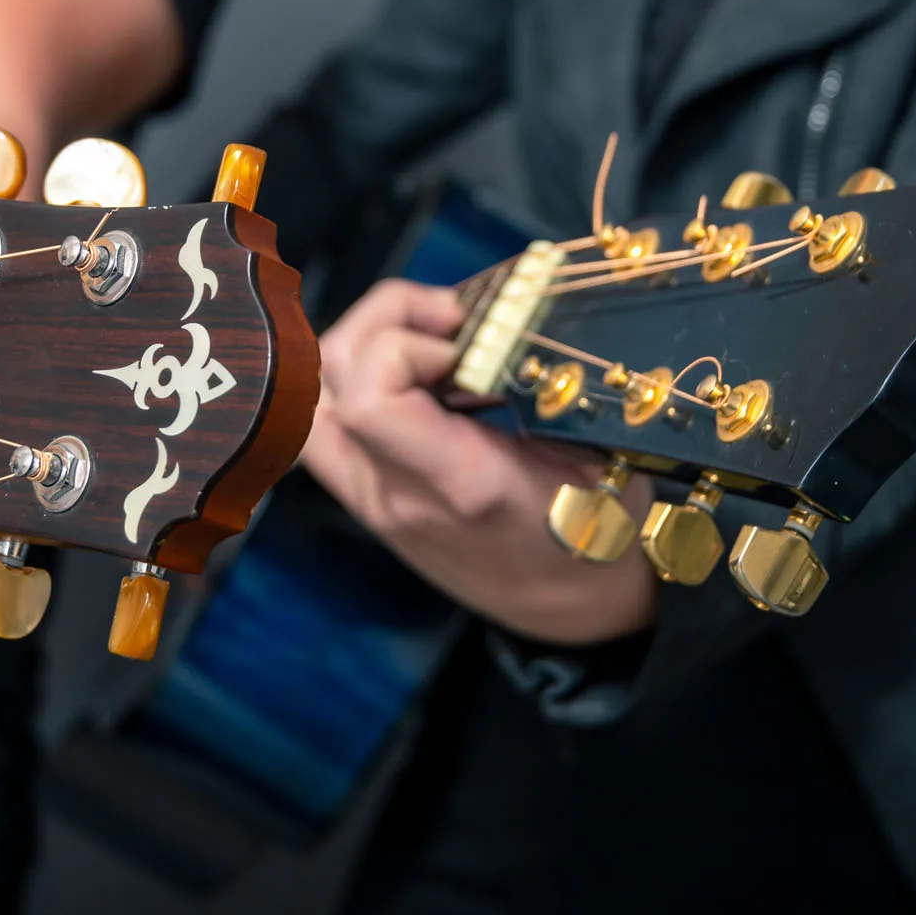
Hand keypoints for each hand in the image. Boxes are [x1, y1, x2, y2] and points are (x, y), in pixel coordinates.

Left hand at [301, 279, 656, 645]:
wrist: (571, 606)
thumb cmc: (597, 523)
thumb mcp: (597, 449)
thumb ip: (543, 382)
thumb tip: (503, 309)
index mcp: (464, 483)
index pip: (372, 400)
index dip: (405, 342)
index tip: (465, 337)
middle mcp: (401, 494)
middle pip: (333, 377)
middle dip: (385, 320)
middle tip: (450, 320)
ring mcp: (375, 500)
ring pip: (318, 395)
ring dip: (366, 347)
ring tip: (431, 342)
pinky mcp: (367, 499)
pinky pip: (326, 425)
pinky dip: (356, 382)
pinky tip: (416, 376)